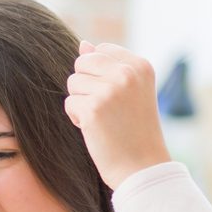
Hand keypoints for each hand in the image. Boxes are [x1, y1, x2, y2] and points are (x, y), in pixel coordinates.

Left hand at [65, 41, 171, 190]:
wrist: (142, 167)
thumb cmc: (135, 131)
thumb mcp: (130, 92)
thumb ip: (108, 66)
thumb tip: (83, 44)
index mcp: (140, 65)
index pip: (101, 50)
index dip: (99, 75)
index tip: (117, 98)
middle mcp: (127, 73)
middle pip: (82, 63)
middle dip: (85, 86)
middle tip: (106, 109)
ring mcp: (110, 89)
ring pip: (73, 83)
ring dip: (81, 103)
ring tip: (103, 120)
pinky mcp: (93, 108)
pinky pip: (69, 103)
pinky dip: (77, 118)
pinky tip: (96, 130)